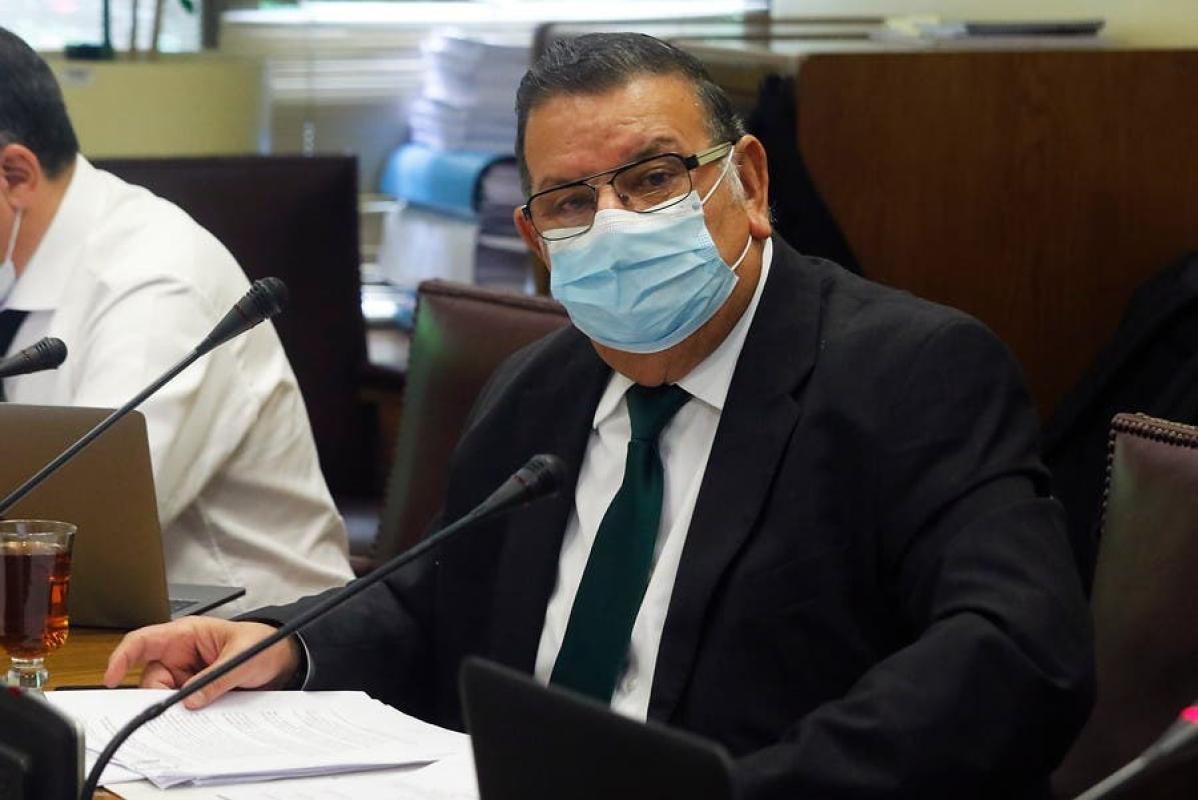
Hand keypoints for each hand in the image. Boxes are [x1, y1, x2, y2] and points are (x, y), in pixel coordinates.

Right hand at [104, 618, 301, 708]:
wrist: (283, 659)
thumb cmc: (262, 644)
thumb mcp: (242, 658)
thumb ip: (217, 678)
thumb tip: (190, 700)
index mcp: (186, 634)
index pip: (143, 641)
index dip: (122, 657)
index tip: (111, 677)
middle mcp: (180, 653)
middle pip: (149, 677)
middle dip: (157, 694)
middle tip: (174, 707)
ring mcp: (186, 673)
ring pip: (163, 695)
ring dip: (174, 705)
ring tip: (199, 705)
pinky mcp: (194, 689)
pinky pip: (180, 704)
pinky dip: (185, 712)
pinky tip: (199, 714)